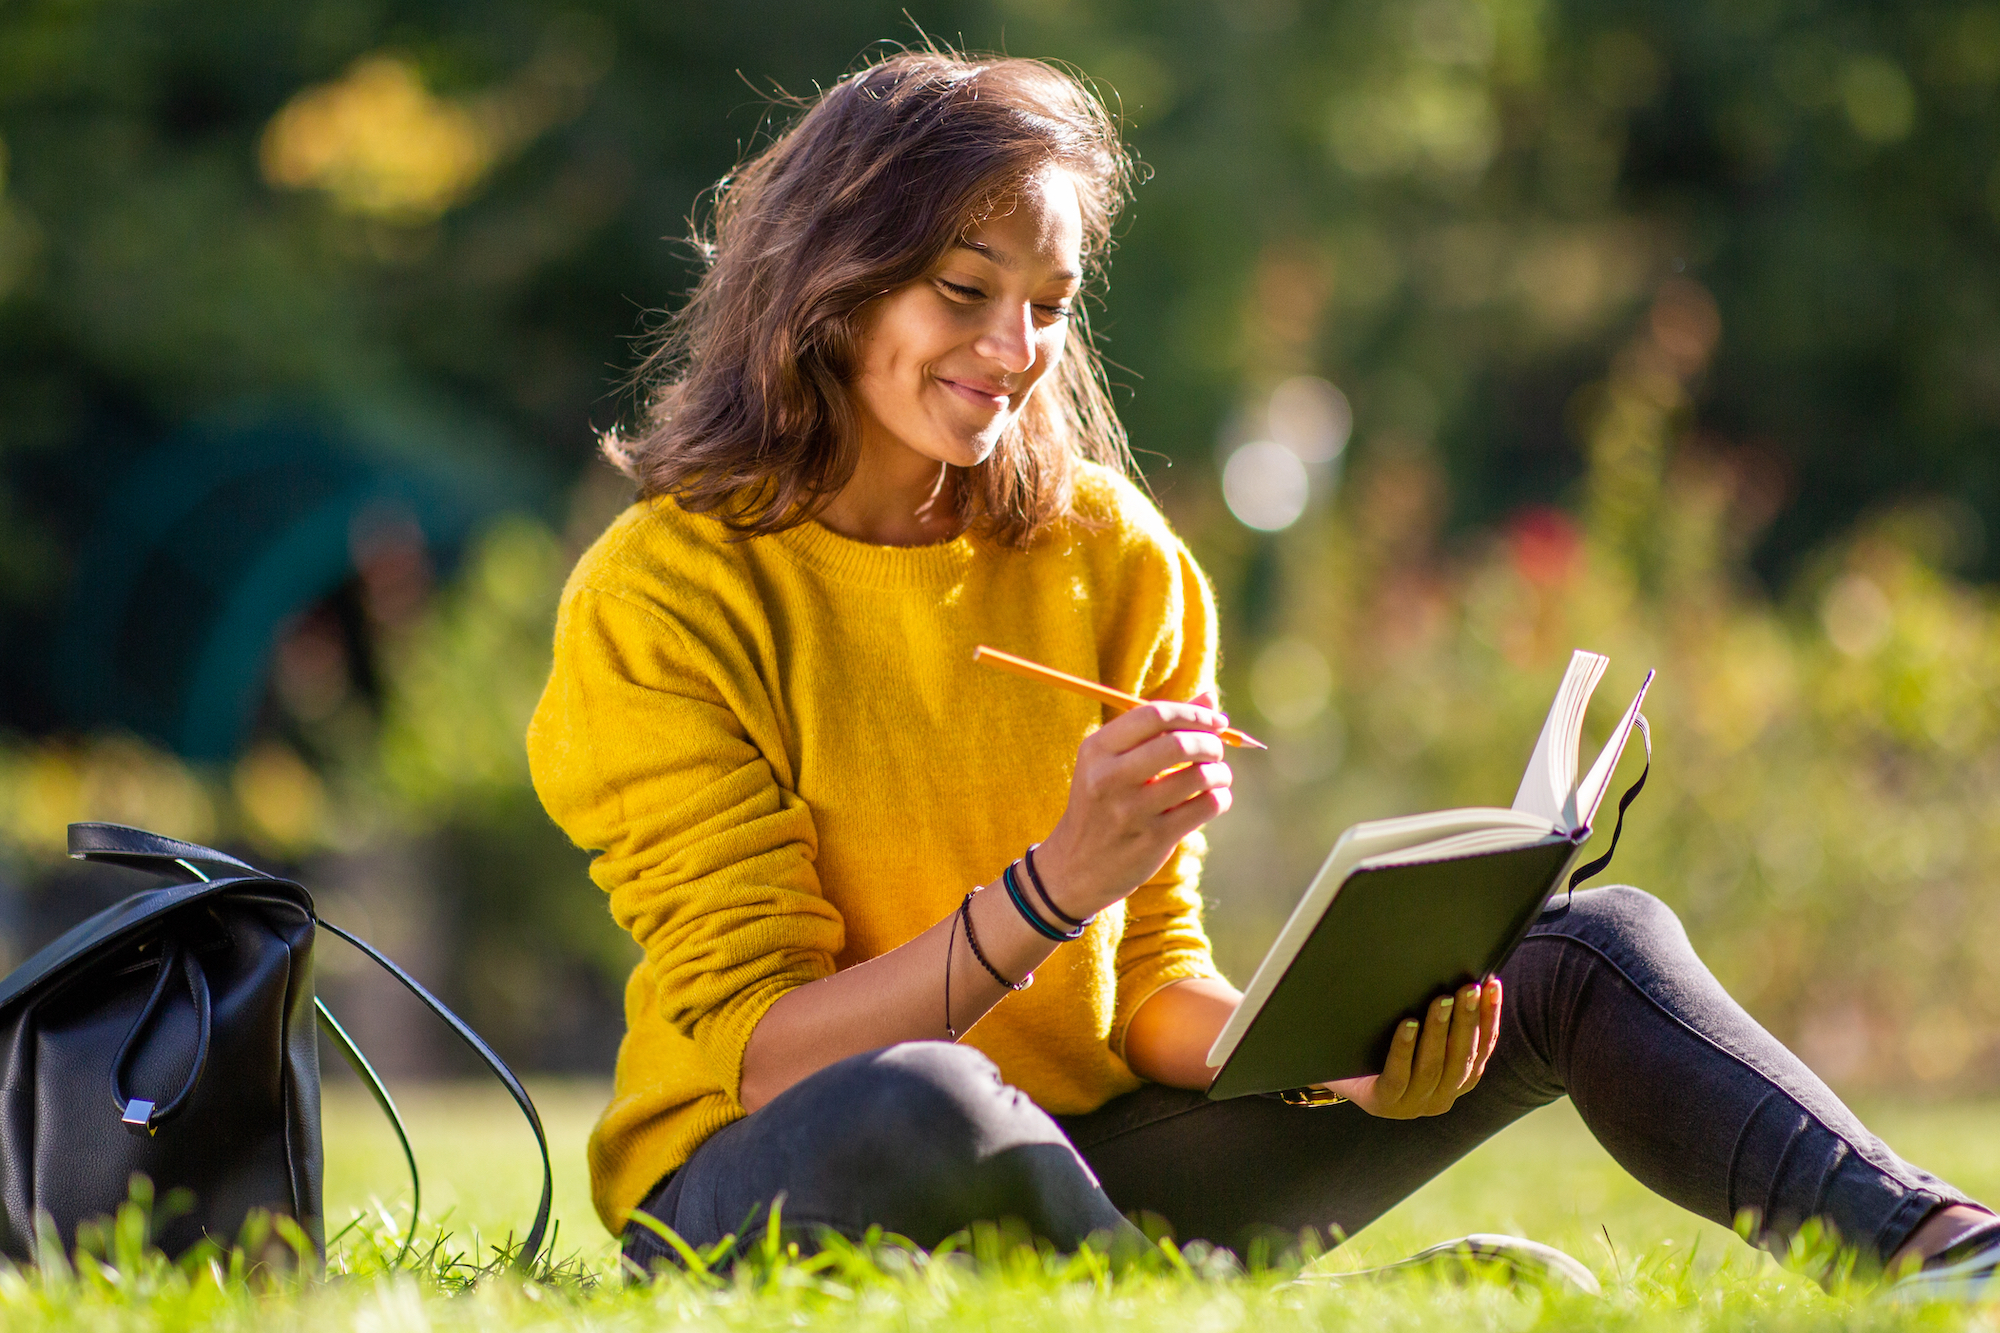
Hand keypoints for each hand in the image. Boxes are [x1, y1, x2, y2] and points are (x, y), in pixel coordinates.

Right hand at [1034, 689, 1233, 917]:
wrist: (1075, 866)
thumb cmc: (1103, 802)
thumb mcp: (1113, 761)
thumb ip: (1159, 727)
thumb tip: (1210, 698)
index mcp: (1097, 749)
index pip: (1154, 714)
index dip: (1193, 713)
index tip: (1215, 720)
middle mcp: (1110, 777)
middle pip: (1179, 744)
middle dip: (1211, 742)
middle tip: (1216, 750)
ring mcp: (1132, 810)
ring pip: (1199, 776)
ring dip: (1220, 772)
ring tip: (1218, 775)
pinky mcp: (1153, 839)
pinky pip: (1206, 807)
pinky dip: (1220, 798)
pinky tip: (1213, 798)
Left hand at [1322, 980, 1501, 1118]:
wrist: (1337, 1073)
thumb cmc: (1383, 1046)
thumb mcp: (1419, 1034)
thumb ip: (1442, 1018)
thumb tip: (1463, 975)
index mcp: (1457, 1081)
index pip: (1482, 1048)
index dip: (1489, 1017)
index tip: (1491, 985)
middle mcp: (1441, 1097)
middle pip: (1461, 1056)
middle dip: (1467, 1020)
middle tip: (1468, 988)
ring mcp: (1412, 1104)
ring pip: (1432, 1066)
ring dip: (1439, 1030)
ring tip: (1442, 1000)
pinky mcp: (1383, 1103)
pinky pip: (1398, 1075)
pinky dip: (1404, 1049)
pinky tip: (1407, 1024)